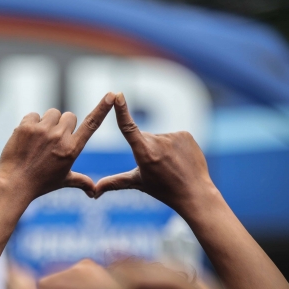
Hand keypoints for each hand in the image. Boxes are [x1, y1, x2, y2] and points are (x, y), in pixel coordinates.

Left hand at [0, 92, 114, 200]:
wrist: (14, 183)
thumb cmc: (40, 183)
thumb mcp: (63, 180)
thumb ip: (81, 181)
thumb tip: (94, 192)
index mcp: (72, 149)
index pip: (91, 124)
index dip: (103, 108)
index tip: (112, 95)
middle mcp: (60, 137)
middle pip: (69, 116)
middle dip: (63, 124)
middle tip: (52, 140)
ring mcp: (43, 130)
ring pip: (52, 113)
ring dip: (48, 122)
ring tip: (39, 140)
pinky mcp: (26, 126)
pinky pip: (33, 114)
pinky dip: (31, 123)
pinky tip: (26, 138)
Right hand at [94, 92, 215, 215]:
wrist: (195, 193)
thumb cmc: (163, 190)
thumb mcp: (137, 183)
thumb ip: (114, 182)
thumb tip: (94, 192)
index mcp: (144, 153)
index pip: (128, 128)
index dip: (121, 111)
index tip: (117, 95)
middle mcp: (158, 142)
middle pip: (143, 138)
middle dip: (145, 148)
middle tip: (156, 167)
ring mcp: (173, 136)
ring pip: (158, 138)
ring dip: (160, 148)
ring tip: (170, 165)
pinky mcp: (184, 134)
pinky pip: (172, 137)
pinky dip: (173, 146)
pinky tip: (179, 159)